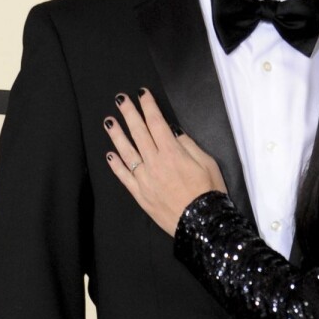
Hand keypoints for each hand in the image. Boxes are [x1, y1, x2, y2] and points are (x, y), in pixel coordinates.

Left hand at [104, 89, 224, 233]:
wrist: (201, 224)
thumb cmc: (209, 192)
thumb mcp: (207, 162)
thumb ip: (187, 145)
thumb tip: (172, 132)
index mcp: (172, 152)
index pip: (156, 122)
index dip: (148, 106)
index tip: (142, 94)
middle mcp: (155, 163)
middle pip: (138, 132)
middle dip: (129, 113)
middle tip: (120, 99)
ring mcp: (145, 179)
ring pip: (127, 152)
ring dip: (117, 135)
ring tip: (109, 122)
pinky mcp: (141, 194)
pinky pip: (124, 177)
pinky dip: (115, 165)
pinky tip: (109, 154)